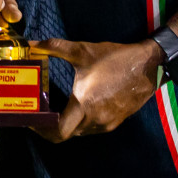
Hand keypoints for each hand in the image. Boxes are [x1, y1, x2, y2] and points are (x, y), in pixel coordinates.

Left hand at [30, 38, 161, 141]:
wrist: (147, 65)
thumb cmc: (114, 59)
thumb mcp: (82, 51)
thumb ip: (53, 47)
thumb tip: (30, 43)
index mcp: (84, 105)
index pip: (58, 132)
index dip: (42, 130)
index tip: (32, 120)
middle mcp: (95, 120)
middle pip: (67, 134)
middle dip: (51, 126)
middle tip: (41, 113)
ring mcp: (107, 123)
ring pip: (80, 132)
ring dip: (68, 124)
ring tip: (56, 109)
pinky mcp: (116, 122)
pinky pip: (92, 128)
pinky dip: (81, 122)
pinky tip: (78, 106)